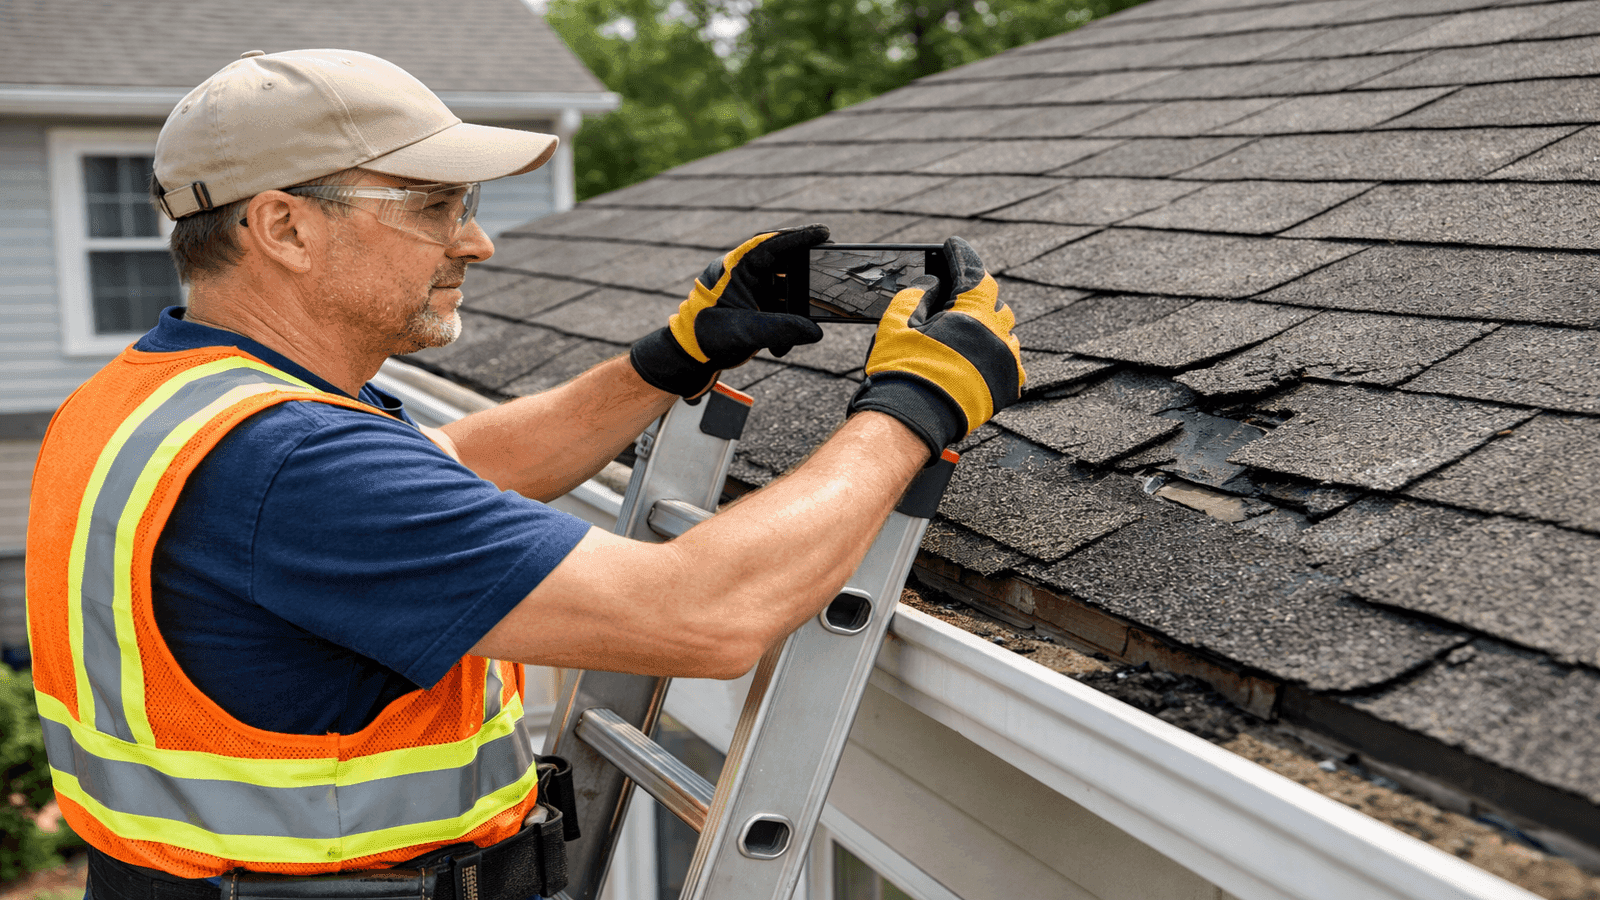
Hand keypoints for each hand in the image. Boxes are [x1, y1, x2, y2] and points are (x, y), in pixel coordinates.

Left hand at [630, 224, 829, 398]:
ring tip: (807, 316)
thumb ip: (779, 329)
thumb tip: (814, 331)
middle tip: (826, 262)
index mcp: (734, 269)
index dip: (797, 237)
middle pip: (780, 262)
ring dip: (794, 307)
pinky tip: (783, 346)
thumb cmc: (705, 337)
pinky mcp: (754, 308)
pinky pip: (778, 309)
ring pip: (782, 288)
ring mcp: (749, 291)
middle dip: (803, 268)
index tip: (823, 232)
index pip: (769, 246)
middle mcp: (743, 275)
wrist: (689, 357)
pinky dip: (785, 325)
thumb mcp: (744, 331)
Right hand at [847, 237, 1024, 456]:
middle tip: (955, 299)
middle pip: (995, 303)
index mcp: (971, 314)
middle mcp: (996, 335)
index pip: (974, 273)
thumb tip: (930, 287)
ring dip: (989, 328)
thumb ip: (916, 295)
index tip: (953, 248)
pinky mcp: (1008, 387)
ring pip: (1006, 333)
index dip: (962, 257)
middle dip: (976, 297)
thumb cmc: (902, 371)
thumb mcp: (897, 322)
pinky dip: (997, 357)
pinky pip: (1011, 364)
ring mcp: (1006, 363)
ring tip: (968, 333)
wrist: (912, 420)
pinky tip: (980, 359)